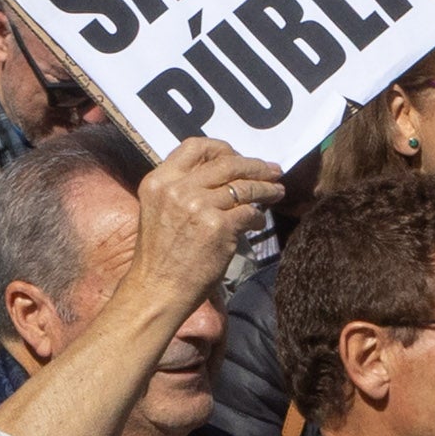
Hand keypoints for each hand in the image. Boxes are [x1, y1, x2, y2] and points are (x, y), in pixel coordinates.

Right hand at [129, 136, 287, 308]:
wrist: (157, 290)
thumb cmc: (160, 256)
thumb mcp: (158, 210)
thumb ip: (182, 188)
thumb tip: (222, 176)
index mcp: (159, 180)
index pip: (195, 146)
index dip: (222, 148)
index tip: (238, 157)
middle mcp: (177, 188)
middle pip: (226, 163)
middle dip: (255, 165)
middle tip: (273, 171)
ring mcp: (198, 206)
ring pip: (244, 186)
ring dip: (266, 188)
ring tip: (277, 192)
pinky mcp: (218, 227)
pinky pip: (249, 212)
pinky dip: (258, 216)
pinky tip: (259, 221)